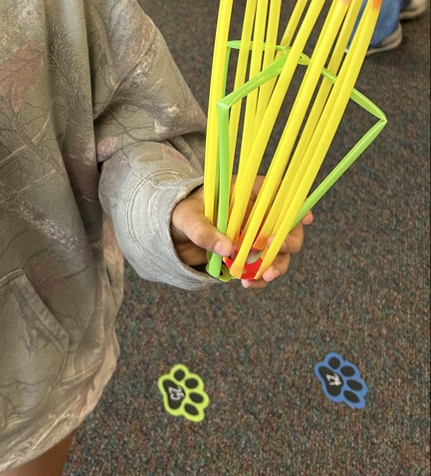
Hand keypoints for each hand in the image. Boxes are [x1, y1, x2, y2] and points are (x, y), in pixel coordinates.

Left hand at [170, 185, 310, 287]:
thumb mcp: (187, 218)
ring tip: (266, 276)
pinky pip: (262, 267)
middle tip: (275, 249)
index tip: (304, 218)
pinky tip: (250, 284)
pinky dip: (260, 277)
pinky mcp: (248, 254)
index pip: (274, 191)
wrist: (171, 234)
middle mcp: (254, 213)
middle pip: (285, 224)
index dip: (293, 203)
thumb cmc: (180, 214)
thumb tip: (227, 249)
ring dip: (278, 263)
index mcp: (243, 192)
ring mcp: (253, 235)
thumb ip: (204, 231)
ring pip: (279, 249)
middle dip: (288, 239)